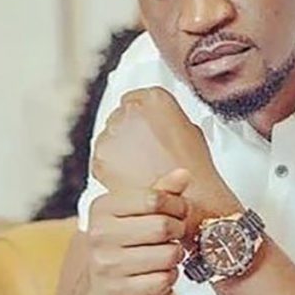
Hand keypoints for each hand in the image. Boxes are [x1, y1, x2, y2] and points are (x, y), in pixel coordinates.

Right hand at [85, 168, 188, 294]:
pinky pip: (163, 280)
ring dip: (175, 254)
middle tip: (175, 233)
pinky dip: (169, 276)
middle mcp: (100, 235)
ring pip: (167, 254)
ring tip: (166, 253)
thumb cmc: (125, 243)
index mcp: (103, 208)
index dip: (176, 204)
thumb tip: (183, 174)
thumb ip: (162, 191)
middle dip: (178, 229)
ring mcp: (107, 265)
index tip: (179, 210)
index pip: (154, 198)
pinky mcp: (118, 292)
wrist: (103, 289)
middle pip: (162, 226)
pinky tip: (159, 272)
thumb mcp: (139, 211)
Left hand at [92, 86, 242, 231]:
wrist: (187, 197)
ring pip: (110, 136)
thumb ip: (167, 117)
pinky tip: (133, 174)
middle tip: (146, 148)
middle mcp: (130, 111)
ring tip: (142, 164)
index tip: (146, 126)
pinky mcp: (101, 157)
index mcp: (154, 98)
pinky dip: (113, 166)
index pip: (138, 97)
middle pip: (121, 115)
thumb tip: (157, 120)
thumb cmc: (193, 165)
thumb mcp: (190, 128)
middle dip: (130, 130)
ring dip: (120, 147)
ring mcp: (113, 134)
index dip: (142, 115)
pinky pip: (103, 157)